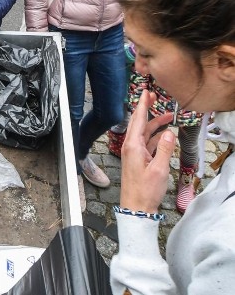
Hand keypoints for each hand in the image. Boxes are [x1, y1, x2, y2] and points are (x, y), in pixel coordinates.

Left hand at [119, 90, 176, 213]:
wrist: (136, 207)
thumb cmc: (145, 190)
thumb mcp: (159, 169)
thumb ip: (165, 150)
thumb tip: (169, 132)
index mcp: (132, 146)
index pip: (138, 120)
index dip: (142, 105)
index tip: (146, 92)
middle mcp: (130, 147)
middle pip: (139, 123)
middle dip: (146, 109)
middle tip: (153, 97)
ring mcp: (133, 153)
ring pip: (144, 133)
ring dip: (155, 124)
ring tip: (169, 116)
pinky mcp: (137, 160)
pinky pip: (147, 143)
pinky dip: (155, 137)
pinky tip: (165, 135)